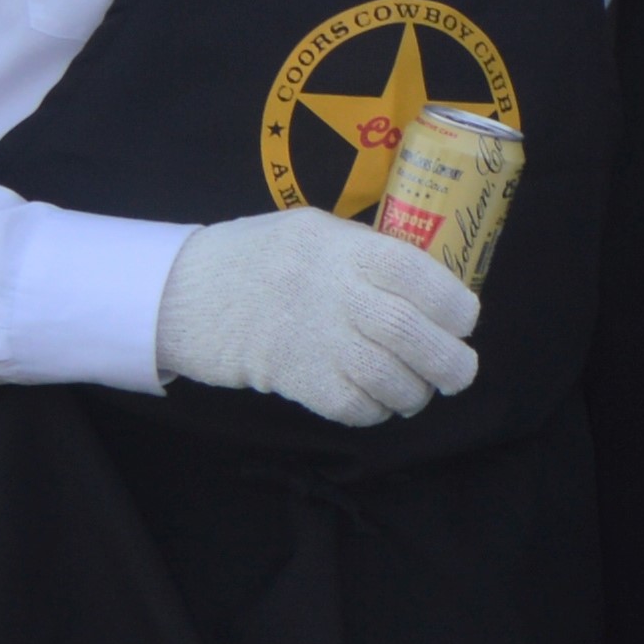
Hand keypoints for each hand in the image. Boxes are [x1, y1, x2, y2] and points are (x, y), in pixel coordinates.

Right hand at [148, 206, 476, 425]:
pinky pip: (352, 404)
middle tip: (459, 373)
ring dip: (414, 392)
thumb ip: (367, 254)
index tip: (464, 322)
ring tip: (416, 393)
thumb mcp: (314, 233)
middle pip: (409, 330)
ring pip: (387, 375)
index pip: (418, 274)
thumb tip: (429, 288)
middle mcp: (331, 289)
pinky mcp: (292, 377)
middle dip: (449, 361)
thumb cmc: (255, 259)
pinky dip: (375, 410)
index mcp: (343, 246)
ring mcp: (311, 335)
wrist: (179, 294)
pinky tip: (376, 404)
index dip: (454, 305)